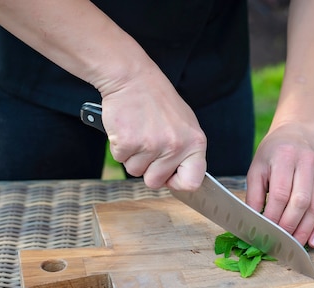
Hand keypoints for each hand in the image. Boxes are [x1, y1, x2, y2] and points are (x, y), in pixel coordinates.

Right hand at [100, 72, 206, 190]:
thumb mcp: (184, 124)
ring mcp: (151, 145)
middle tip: (147, 144)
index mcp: (195, 142)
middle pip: (155, 182)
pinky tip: (127, 129)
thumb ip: (185, 152)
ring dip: (132, 156)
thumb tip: (179, 179)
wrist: (132, 78)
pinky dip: (119, 147)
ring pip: (135, 171)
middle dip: (147, 169)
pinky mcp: (127, 142)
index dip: (177, 183)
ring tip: (138, 132)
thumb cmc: (157, 100)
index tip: (169, 176)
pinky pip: (119, 159)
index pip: (192, 182)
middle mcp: (175, 146)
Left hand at [246, 122, 313, 247]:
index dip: (273, 215)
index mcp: (285, 157)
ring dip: (305, 230)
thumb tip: (253, 220)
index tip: (265, 231)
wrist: (298, 133)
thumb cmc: (272, 153)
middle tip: (278, 242)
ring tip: (294, 246)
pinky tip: (313, 241)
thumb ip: (254, 193)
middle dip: (289, 226)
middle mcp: (306, 164)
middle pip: (301, 201)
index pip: (280, 193)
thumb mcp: (257, 167)